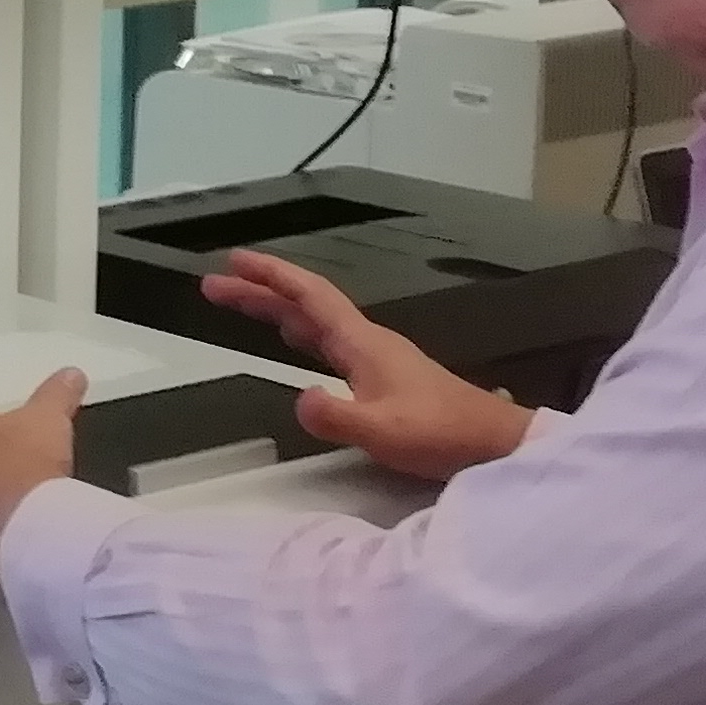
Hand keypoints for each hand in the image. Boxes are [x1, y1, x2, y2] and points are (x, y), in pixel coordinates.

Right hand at [204, 252, 533, 480]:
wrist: (490, 442)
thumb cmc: (441, 433)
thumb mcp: (383, 429)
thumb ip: (336, 416)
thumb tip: (298, 399)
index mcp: (364, 344)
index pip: (310, 298)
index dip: (271, 276)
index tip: (234, 262)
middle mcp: (367, 342)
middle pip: (306, 306)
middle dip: (260, 293)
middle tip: (215, 286)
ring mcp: (375, 359)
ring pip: (316, 323)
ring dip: (277, 311)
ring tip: (241, 306)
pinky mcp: (381, 378)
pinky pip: (328, 344)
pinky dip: (300, 335)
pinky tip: (293, 343)